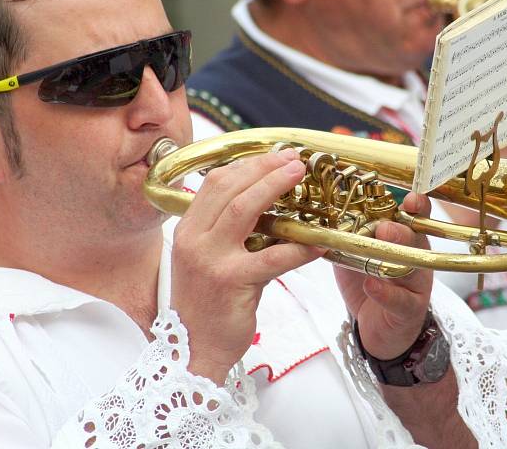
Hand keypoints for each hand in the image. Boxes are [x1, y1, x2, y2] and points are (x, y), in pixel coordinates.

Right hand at [171, 149, 324, 383]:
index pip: (214, 183)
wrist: (193, 351)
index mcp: (187, 230)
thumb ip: (224, 231)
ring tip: (299, 175)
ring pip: (245, 210)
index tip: (272, 155)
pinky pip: (272, 257)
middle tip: (292, 159)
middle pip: (230, 188)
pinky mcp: (232, 283)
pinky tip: (319, 242)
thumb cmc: (205, 305)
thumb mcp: (203, 260)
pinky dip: (299, 247)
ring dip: (275, 187)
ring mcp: (211, 260)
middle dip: (264, 167)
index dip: (245, 164)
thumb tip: (262, 201)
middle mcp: (194, 240)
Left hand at [334, 192, 432, 359]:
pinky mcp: (409, 310)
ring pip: (413, 267)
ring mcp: (416, 285)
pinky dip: (385, 292)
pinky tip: (372, 285)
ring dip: (396, 253)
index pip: (415, 218)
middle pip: (414, 239)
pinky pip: (400, 300)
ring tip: (384, 242)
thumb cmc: (370, 283)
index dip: (416, 207)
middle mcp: (416, 258)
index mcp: (405, 239)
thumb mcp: (358, 254)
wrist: (380, 328)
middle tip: (385, 226)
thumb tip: (322, 212)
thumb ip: (349, 235)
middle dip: (400, 230)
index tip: (409, 198)